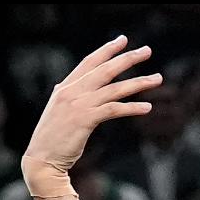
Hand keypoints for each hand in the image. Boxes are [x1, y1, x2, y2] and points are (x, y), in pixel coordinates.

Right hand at [23, 38, 161, 193]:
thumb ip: (70, 97)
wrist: (42, 160)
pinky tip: (147, 108)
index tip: (123, 40)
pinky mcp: (85, 120)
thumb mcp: (60, 111)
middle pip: (105, 69)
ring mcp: (78, 105)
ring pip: (114, 88)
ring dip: (138, 82)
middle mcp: (71, 92)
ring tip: (157, 79)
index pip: (89, 62)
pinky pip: (114, 109)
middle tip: (147, 51)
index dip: (107, 50)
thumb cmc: (53, 139)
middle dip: (128, 58)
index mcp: (65, 88)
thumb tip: (77, 87)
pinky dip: (132, 108)